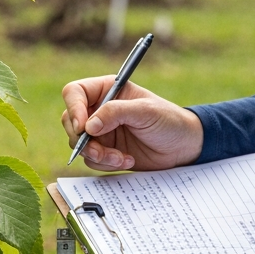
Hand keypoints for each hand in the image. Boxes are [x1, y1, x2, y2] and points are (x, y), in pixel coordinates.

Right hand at [60, 76, 203, 170]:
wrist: (183, 147)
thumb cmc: (169, 120)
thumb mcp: (145, 111)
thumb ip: (116, 112)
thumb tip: (89, 126)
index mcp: (106, 90)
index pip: (75, 93)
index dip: (74, 109)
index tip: (83, 128)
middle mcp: (98, 109)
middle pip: (70, 121)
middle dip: (83, 140)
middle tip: (100, 150)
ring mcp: (100, 132)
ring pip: (78, 144)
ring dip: (97, 155)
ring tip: (121, 157)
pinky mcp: (105, 151)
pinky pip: (91, 160)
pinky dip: (106, 163)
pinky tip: (127, 160)